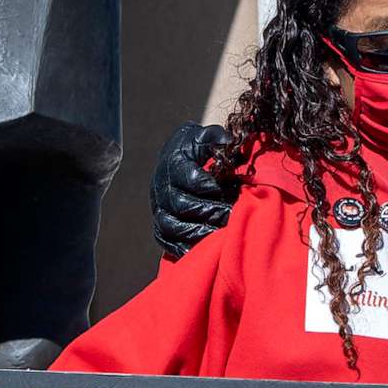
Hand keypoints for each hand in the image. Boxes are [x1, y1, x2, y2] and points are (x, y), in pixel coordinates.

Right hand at [150, 122, 233, 259]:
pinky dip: (180, 247)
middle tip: (229, 215)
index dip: (205, 185)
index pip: (186, 177)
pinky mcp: (159, 224)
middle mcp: (161, 186)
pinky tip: (200, 250)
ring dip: (194, 232)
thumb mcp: (207, 137)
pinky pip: (165, 239)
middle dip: (206, 211)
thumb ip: (215, 137)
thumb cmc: (201, 149)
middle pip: (178, 204)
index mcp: (173, 163)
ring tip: (217, 235)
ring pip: (169, 225)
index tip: (222, 189)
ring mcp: (158, 207)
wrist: (182, 158)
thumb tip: (226, 140)